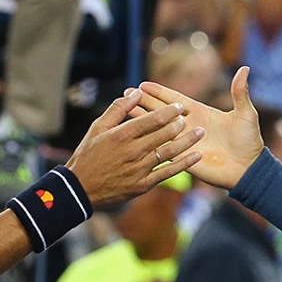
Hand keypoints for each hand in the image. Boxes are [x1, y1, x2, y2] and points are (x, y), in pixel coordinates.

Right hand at [66, 89, 203, 208]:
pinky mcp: (143, 185)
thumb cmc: (88, 155)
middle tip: (189, 117)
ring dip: (187, 141)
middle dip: (179, 124)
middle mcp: (133, 151)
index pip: (151, 120)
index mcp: (122, 135)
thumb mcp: (98, 128)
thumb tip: (136, 93)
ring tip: (200, 132)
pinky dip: (184, 163)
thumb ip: (117, 109)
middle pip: (163, 134)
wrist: (80, 189)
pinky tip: (196, 156)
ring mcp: (139, 169)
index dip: (168, 112)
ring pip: (169, 152)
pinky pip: (168, 172)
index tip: (179, 106)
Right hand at [132, 66, 264, 189]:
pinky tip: (135, 137)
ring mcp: (184, 142)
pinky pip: (162, 148)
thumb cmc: (248, 141)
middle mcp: (188, 125)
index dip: (159, 92)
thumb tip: (245, 68)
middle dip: (144, 102)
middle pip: (161, 111)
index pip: (174, 99)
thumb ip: (240, 92)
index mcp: (200, 112)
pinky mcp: (183, 157)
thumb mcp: (245, 114)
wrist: (248, 169)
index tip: (142, 85)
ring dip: (141, 120)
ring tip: (124, 110)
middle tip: (126, 93)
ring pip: (157, 129)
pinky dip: (149, 142)